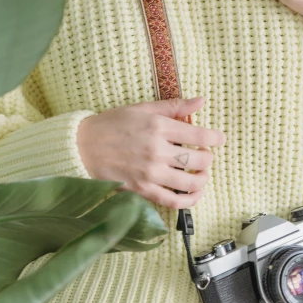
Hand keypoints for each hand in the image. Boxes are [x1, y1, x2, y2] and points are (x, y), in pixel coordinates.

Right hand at [76, 96, 226, 208]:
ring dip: (202, 180)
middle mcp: (157, 150)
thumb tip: (200, 101)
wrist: (83, 146)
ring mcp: (150, 172)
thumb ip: (173, 106)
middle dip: (208, 159)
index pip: (198, 134)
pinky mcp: (142, 190)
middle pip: (198, 160)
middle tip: (205, 156)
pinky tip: (193, 195)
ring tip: (201, 175)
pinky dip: (188, 201)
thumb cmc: (112, 124)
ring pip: (189, 182)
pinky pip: (172, 200)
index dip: (214, 138)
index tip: (219, 139)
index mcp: (158, 126)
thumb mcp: (142, 108)